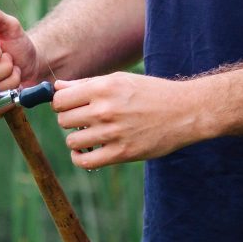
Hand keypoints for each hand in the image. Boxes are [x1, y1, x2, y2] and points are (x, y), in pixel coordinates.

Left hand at [53, 72, 204, 168]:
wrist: (185, 112)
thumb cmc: (151, 92)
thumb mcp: (120, 80)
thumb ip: (86, 84)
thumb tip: (58, 87)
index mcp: (103, 88)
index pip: (60, 99)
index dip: (61, 103)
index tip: (69, 106)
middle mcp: (105, 109)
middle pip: (63, 119)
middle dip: (69, 120)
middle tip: (84, 120)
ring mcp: (113, 132)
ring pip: (71, 141)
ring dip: (77, 139)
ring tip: (90, 135)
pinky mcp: (121, 153)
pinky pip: (84, 161)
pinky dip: (81, 157)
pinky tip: (88, 151)